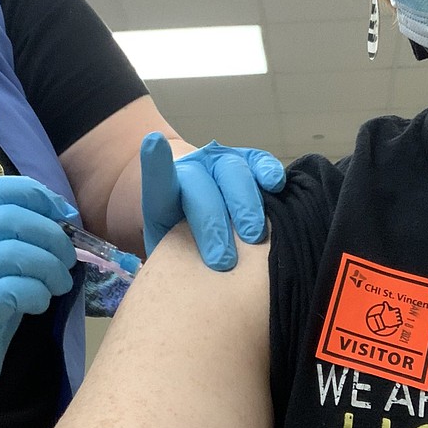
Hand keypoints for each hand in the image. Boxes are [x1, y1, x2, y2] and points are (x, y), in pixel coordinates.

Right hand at [0, 176, 77, 426]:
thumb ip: (7, 237)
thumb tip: (60, 221)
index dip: (36, 195)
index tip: (62, 214)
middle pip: (15, 218)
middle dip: (53, 236)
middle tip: (68, 257)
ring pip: (21, 253)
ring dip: (52, 268)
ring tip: (59, 284)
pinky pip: (20, 289)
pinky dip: (39, 294)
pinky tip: (38, 303)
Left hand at [140, 133, 285, 271]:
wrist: (200, 223)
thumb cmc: (185, 249)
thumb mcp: (169, 258)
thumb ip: (174, 261)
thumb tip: (187, 284)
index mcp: (164, 195)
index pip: (158, 180)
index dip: (156, 162)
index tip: (153, 143)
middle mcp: (192, 171)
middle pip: (201, 185)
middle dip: (212, 223)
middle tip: (222, 262)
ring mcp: (220, 164)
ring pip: (233, 172)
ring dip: (245, 205)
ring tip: (253, 238)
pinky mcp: (248, 162)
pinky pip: (259, 161)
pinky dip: (268, 171)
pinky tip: (275, 184)